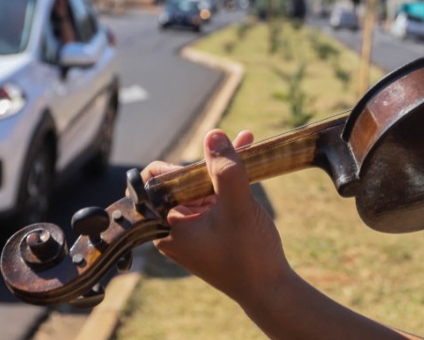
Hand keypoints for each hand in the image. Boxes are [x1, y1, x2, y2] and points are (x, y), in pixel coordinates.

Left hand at [140, 129, 290, 303]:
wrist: (269, 288)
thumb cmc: (248, 255)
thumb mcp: (237, 207)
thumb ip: (225, 170)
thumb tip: (213, 134)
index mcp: (165, 226)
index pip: (154, 183)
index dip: (177, 165)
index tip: (206, 160)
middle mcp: (173, 228)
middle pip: (181, 181)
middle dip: (208, 159)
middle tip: (231, 144)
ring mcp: (194, 229)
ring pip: (200, 186)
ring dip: (222, 166)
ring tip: (246, 143)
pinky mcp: (211, 230)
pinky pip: (215, 198)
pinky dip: (229, 181)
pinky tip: (249, 160)